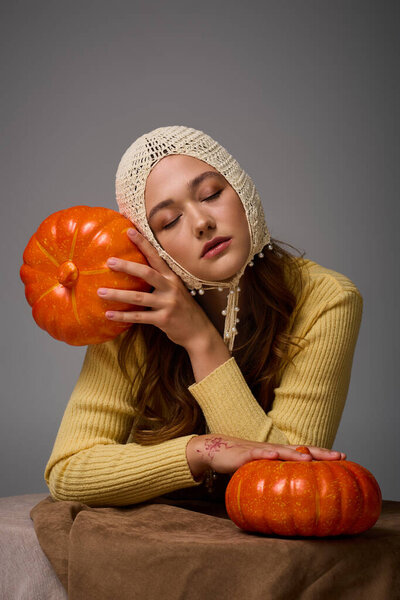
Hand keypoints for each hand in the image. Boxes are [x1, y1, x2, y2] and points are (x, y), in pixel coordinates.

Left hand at [98, 228, 212, 348]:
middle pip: (146, 273)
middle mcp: (170, 288)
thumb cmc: (182, 309)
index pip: (156, 256)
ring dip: (118, 295)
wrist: (198, 331)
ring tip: (100, 292)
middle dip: (127, 266)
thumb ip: (159, 281)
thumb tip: (136, 271)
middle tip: (109, 262)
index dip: (143, 243)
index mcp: (172, 277)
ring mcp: (167, 304)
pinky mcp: (163, 319)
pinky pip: (139, 317)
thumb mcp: (175, 290)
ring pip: (139, 297)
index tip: (129, 230)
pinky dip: (122, 316)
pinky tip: (109, 314)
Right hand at [186, 434, 345, 478]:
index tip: (344, 458)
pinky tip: (273, 454)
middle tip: (339, 456)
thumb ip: (277, 479)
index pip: (305, 453)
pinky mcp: (245, 454)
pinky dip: (266, 453)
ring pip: (281, 451)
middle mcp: (274, 450)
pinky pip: (257, 453)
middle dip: (320, 453)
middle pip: (300, 450)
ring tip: (310, 458)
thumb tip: (294, 496)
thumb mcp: (263, 472)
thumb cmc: (242, 463)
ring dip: (295, 454)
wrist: (216, 451)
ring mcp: (260, 450)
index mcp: (280, 454)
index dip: (323, 455)